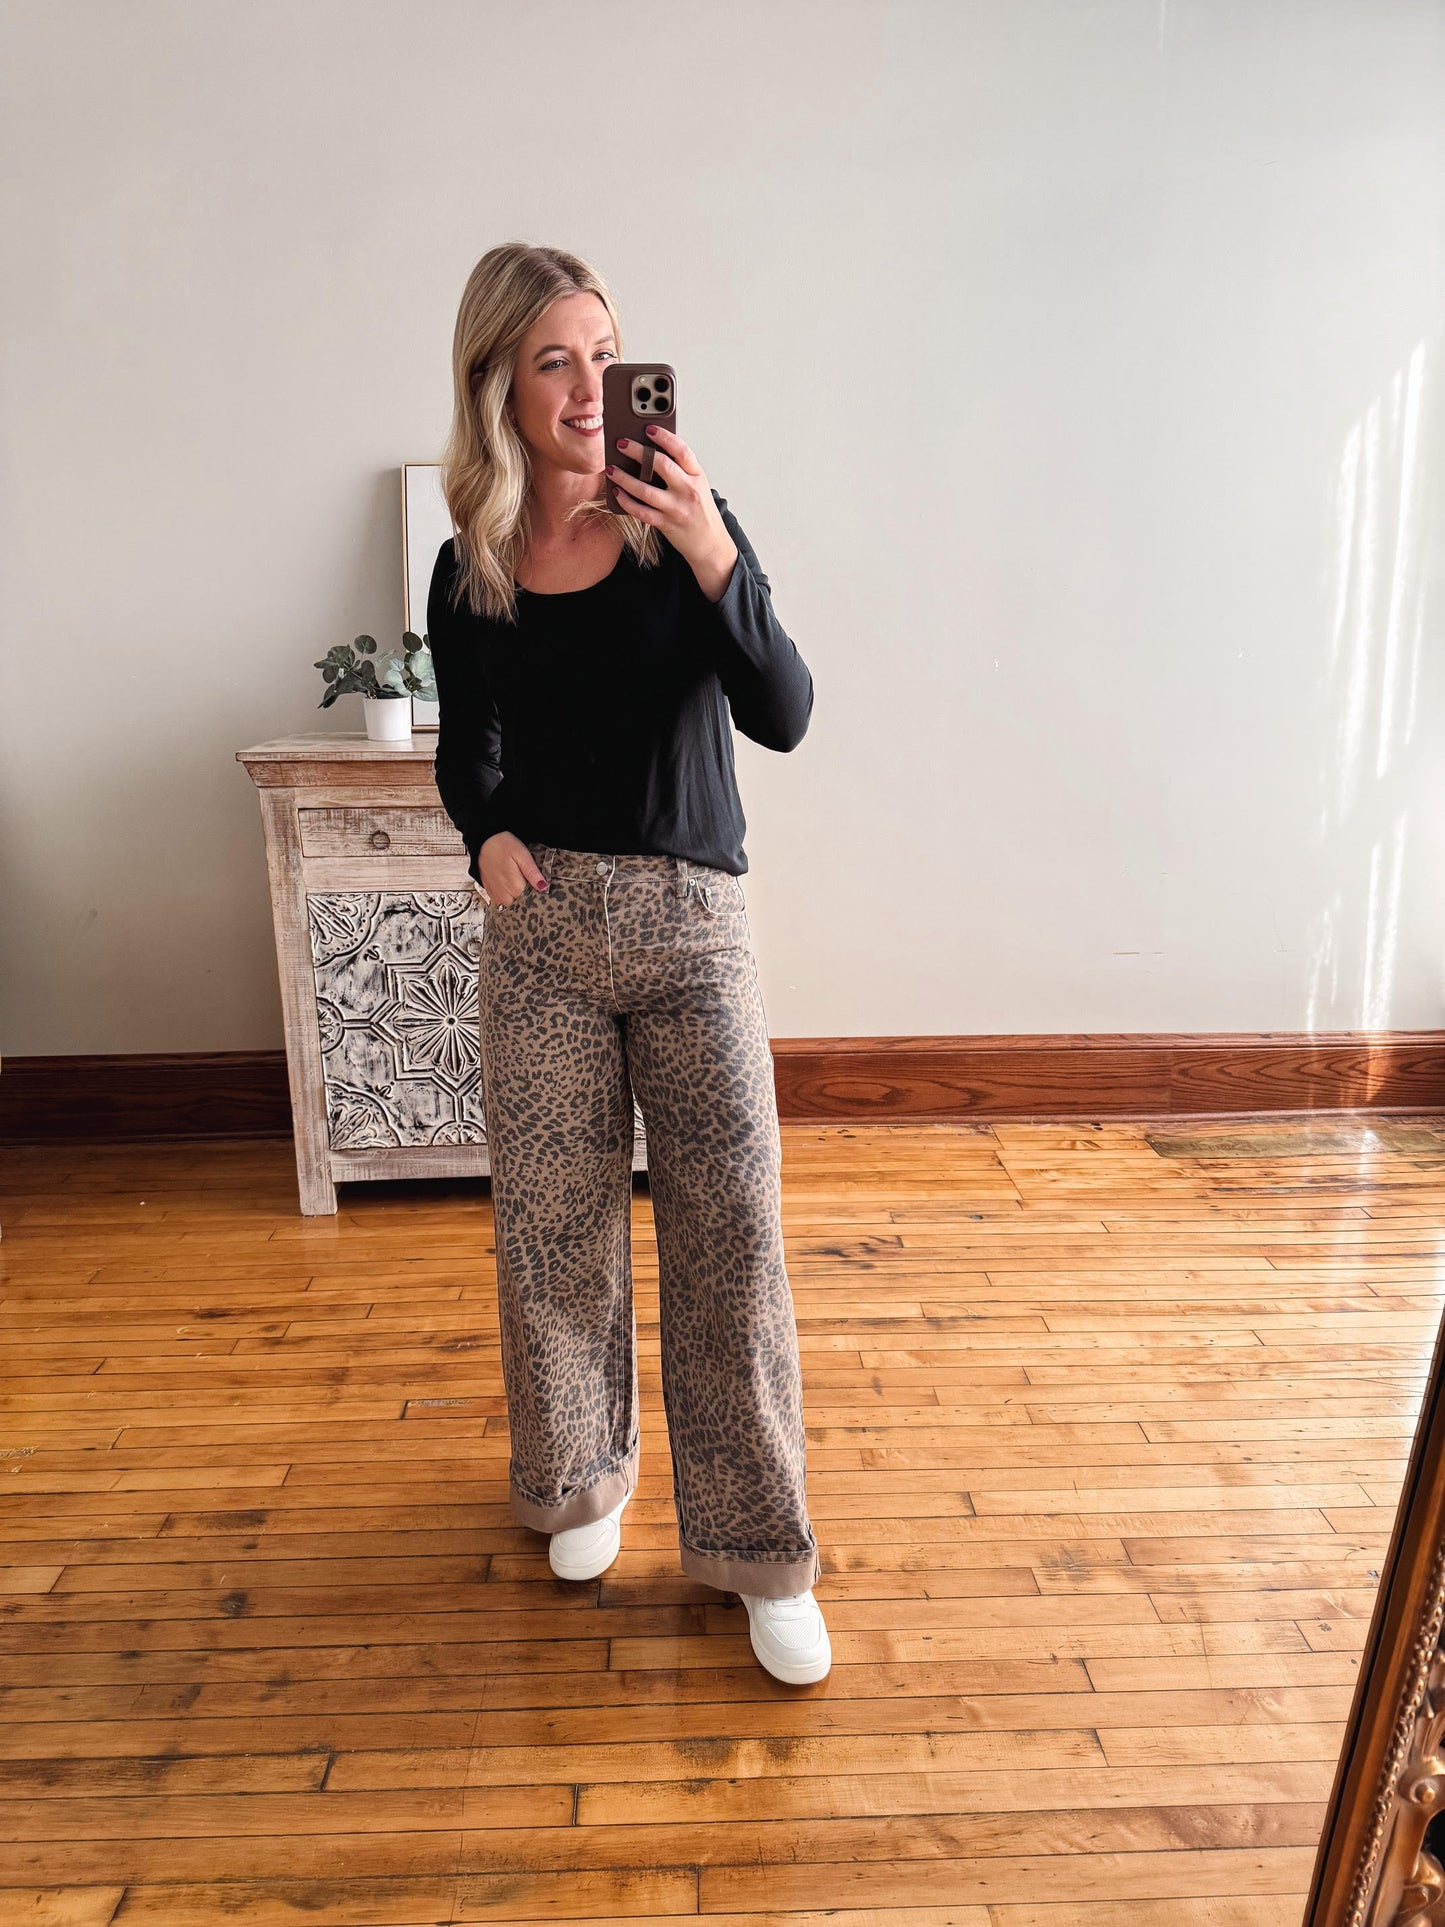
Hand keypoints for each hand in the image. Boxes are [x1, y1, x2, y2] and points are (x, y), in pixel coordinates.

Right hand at [479, 831, 546, 906]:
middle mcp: (504, 895)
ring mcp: (496, 896)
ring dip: (519, 903)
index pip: (531, 902)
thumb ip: (533, 873)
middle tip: (534, 890)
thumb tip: (544, 887)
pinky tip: (514, 891)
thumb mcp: (523, 855)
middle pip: (522, 907)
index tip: (543, 892)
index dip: (539, 898)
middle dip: (529, 902)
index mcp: (514, 887)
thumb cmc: (503, 846)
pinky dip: (510, 901)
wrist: (483, 843)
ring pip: (512, 908)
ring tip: (523, 889)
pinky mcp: (492, 895)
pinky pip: (503, 905)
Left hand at [607, 425, 739, 600]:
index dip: (665, 437)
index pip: (681, 451)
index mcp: (697, 476)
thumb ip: (680, 471)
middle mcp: (688, 490)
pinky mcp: (666, 524)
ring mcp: (677, 508)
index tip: (648, 428)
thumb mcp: (697, 486)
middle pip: (661, 465)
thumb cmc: (700, 512)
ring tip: (611, 469)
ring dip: (624, 478)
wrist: (710, 544)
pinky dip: (626, 502)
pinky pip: (641, 512)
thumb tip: (650, 453)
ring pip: (645, 490)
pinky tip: (616, 493)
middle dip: (638, 452)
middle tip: (621, 443)